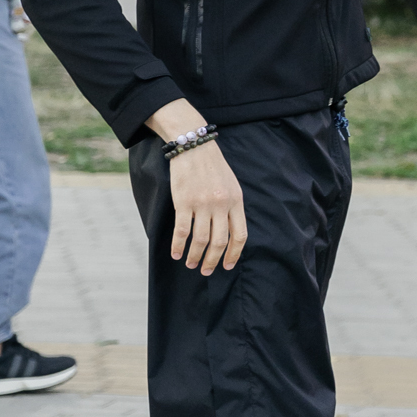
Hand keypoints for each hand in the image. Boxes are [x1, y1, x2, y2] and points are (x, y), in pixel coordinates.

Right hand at [169, 140, 246, 274]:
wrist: (193, 145)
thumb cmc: (212, 166)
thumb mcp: (231, 185)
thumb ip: (232, 207)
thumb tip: (230, 233)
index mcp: (236, 201)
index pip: (239, 235)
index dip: (234, 254)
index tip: (227, 266)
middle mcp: (221, 204)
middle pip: (219, 241)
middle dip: (213, 260)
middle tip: (206, 271)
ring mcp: (202, 204)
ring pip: (201, 240)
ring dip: (195, 256)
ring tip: (190, 264)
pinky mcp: (184, 202)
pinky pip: (182, 231)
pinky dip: (178, 245)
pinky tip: (176, 253)